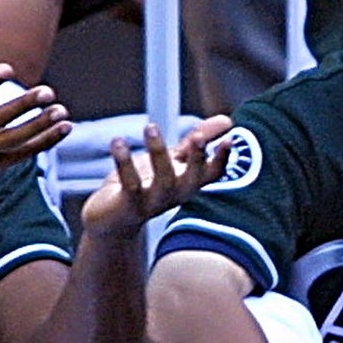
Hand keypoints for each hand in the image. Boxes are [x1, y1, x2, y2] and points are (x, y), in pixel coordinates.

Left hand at [80, 115, 232, 240]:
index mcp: (187, 184)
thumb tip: (227, 121)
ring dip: (158, 152)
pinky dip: (124, 162)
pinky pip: (129, 184)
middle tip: (199, 137)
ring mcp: (152, 202)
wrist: (111, 221)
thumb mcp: (172, 162)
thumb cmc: (145, 187)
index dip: (222, 159)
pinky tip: (118, 142)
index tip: (230, 138)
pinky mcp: (128, 204)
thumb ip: (195, 142)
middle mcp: (174, 195)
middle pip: (192, 180)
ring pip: (162, 180)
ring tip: (151, 126)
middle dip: (197, 160)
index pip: (212, 174)